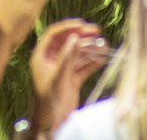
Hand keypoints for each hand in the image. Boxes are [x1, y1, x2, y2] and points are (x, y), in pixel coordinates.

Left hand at [28, 17, 110, 133]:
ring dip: (91, 49)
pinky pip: (84, 67)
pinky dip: (93, 62)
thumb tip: (75, 37)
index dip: (67, 27)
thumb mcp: (57, 76)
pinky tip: (102, 59)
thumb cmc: (48, 98)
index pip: (53, 34)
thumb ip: (66, 56)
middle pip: (68, 41)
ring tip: (104, 45)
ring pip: (78, 54)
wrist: (51, 122)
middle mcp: (52, 60)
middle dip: (82, 36)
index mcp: (42, 56)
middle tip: (97, 30)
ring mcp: (63, 69)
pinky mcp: (72, 79)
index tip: (82, 24)